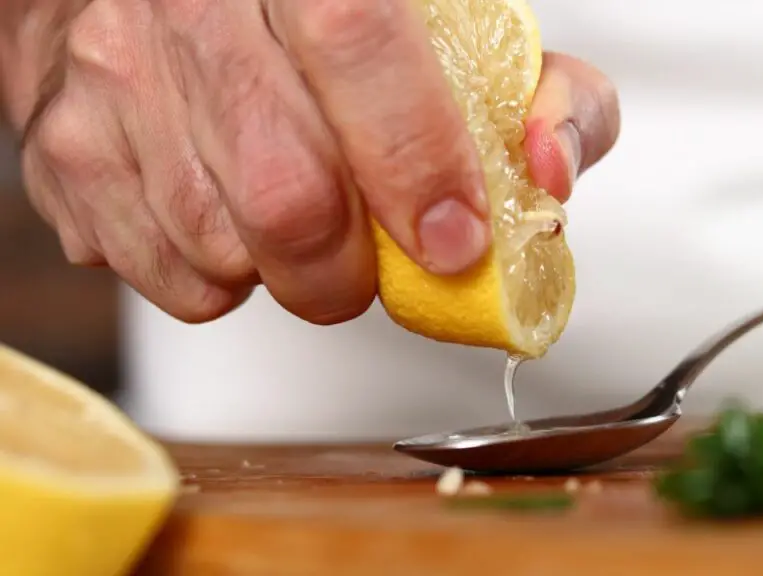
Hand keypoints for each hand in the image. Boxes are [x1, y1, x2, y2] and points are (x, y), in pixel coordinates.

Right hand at [7, 0, 619, 323]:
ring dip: (291, 271)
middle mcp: (188, 1)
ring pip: (224, 249)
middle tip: (379, 263)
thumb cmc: (333, 25)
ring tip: (302, 221)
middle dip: (355, 271)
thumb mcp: (462, 34)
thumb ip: (544, 93)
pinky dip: (228, 278)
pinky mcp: (64, 148)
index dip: (415, 160)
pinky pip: (170, 276)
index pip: (355, 43)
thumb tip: (551, 173)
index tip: (456, 241)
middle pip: (286, 192)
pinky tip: (236, 218)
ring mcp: (112, 74)